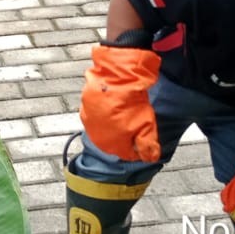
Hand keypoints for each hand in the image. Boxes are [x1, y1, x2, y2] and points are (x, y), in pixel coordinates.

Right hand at [79, 44, 161, 162]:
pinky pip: (97, 113)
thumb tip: (150, 157)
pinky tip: (115, 101)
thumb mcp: (147, 126)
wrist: (118, 76)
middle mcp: (95, 135)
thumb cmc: (131, 102)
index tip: (144, 134)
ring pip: (104, 127)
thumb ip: (148, 146)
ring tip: (125, 109)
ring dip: (114, 122)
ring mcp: (88, 119)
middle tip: (136, 120)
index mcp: (111, 145)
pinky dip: (105, 110)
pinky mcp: (84, 104)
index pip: (127, 154)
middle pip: (114, 141)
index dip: (138, 146)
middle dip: (125, 134)